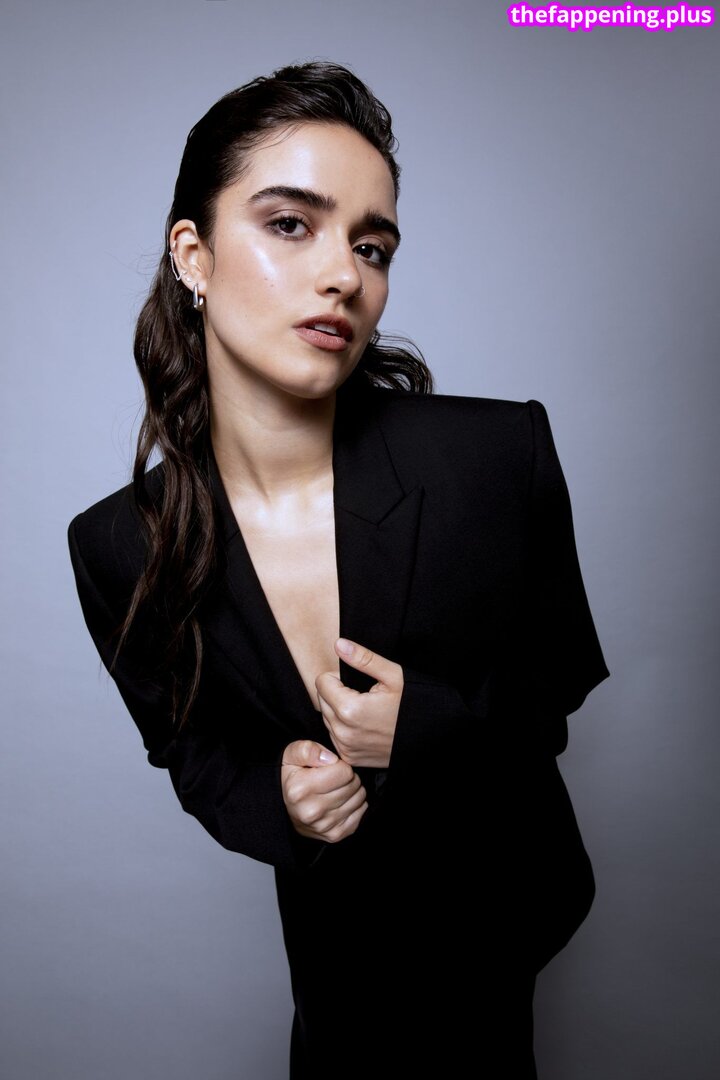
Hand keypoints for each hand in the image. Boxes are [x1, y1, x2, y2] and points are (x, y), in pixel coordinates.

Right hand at [281, 740, 367, 842]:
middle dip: (348, 778)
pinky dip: (356, 805)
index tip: (330, 768)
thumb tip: (330, 758)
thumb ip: (309, 750)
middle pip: (354, 785)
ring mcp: (324, 825)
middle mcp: (311, 811)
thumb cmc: (293, 778)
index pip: (344, 771)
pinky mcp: (335, 835)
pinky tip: (341, 802)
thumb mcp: (292, 755)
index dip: (340, 765)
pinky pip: (361, 813)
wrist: (284, 808)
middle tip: (335, 779)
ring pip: (359, 798)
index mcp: (300, 789)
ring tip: (338, 789)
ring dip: (353, 791)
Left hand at [314, 639, 403, 768]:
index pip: (322, 682)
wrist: (431, 737)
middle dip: (337, 693)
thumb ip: (363, 659)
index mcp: (350, 709)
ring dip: (339, 711)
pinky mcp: (349, 757)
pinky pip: (334, 736)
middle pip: (322, 700)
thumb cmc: (414, 705)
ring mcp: (346, 748)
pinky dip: (344, 728)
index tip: (357, 682)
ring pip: (327, 719)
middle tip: (364, 695)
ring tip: (366, 710)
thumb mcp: (394, 676)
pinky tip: (365, 725)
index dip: (338, 677)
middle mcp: (343, 732)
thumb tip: (339, 644)